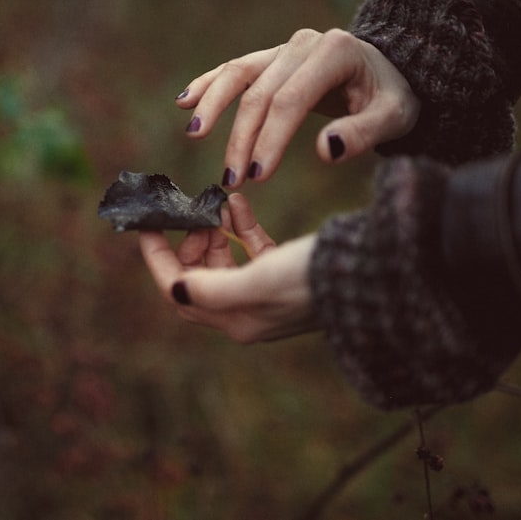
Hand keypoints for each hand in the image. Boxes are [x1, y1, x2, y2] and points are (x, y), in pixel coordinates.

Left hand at [138, 193, 318, 342]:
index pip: (177, 291)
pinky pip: (252, 249)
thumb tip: (176, 291)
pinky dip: (242, 226)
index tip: (147, 224)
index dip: (157, 257)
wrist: (373, 275)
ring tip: (218, 203)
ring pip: (223, 259)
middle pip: (196, 275)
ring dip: (215, 230)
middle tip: (198, 214)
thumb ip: (213, 288)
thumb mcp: (260, 280)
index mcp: (235, 320)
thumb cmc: (314, 279)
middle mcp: (246, 312)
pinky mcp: (285, 274)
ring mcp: (266, 293)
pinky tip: (241, 201)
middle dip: (191, 242)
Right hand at [176, 28, 418, 186]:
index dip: (270, 138)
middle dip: (242, 138)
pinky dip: (208, 84)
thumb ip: (362, 133)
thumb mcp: (393, 117)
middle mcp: (303, 44)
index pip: (291, 100)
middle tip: (232, 180)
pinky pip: (234, 70)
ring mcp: (283, 49)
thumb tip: (323, 150)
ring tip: (195, 135)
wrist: (389, 71)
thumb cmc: (392, 97)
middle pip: (261, 93)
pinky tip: (184, 101)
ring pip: (238, 74)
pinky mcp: (270, 58)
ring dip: (213, 106)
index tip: (257, 176)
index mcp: (334, 52)